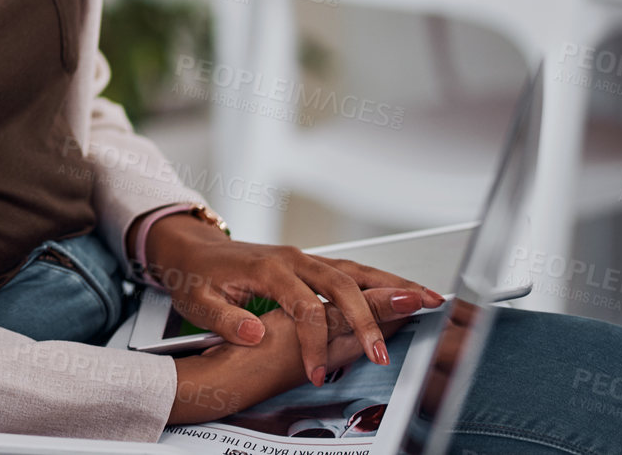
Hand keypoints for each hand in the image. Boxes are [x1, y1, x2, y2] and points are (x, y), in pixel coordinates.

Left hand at [141, 212, 443, 384]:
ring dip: (392, 288)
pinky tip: (407, 292)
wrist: (193, 248)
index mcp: (267, 269)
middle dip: (365, 321)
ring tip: (428, 304)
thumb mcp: (198, 300)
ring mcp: (306, 259)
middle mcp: (293, 259)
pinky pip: (353, 270)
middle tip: (382, 353)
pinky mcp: (313, 264)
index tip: (316, 373)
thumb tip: (255, 332)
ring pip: (356, 271)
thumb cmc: (197, 275)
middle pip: (341, 286)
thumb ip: (225, 318)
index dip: (314, 343)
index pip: (303, 308)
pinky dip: (383, 280)